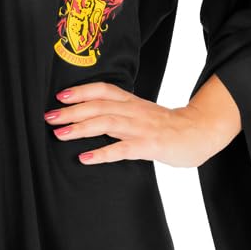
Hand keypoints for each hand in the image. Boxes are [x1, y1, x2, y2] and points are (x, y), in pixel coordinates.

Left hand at [42, 75, 241, 167]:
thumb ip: (122, 114)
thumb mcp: (144, 114)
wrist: (201, 133)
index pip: (104, 90)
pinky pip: (123, 149)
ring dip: (80, 128)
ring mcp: (142, 128)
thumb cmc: (169, 127)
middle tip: (49, 117)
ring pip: (107, 123)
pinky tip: (85, 158)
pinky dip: (102, 153)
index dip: (82, 91)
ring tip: (59, 134)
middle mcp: (135, 111)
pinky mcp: (150, 146)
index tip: (60, 96)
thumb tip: (94, 118)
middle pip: (99, 105)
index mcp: (133, 103)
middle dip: (72, 111)